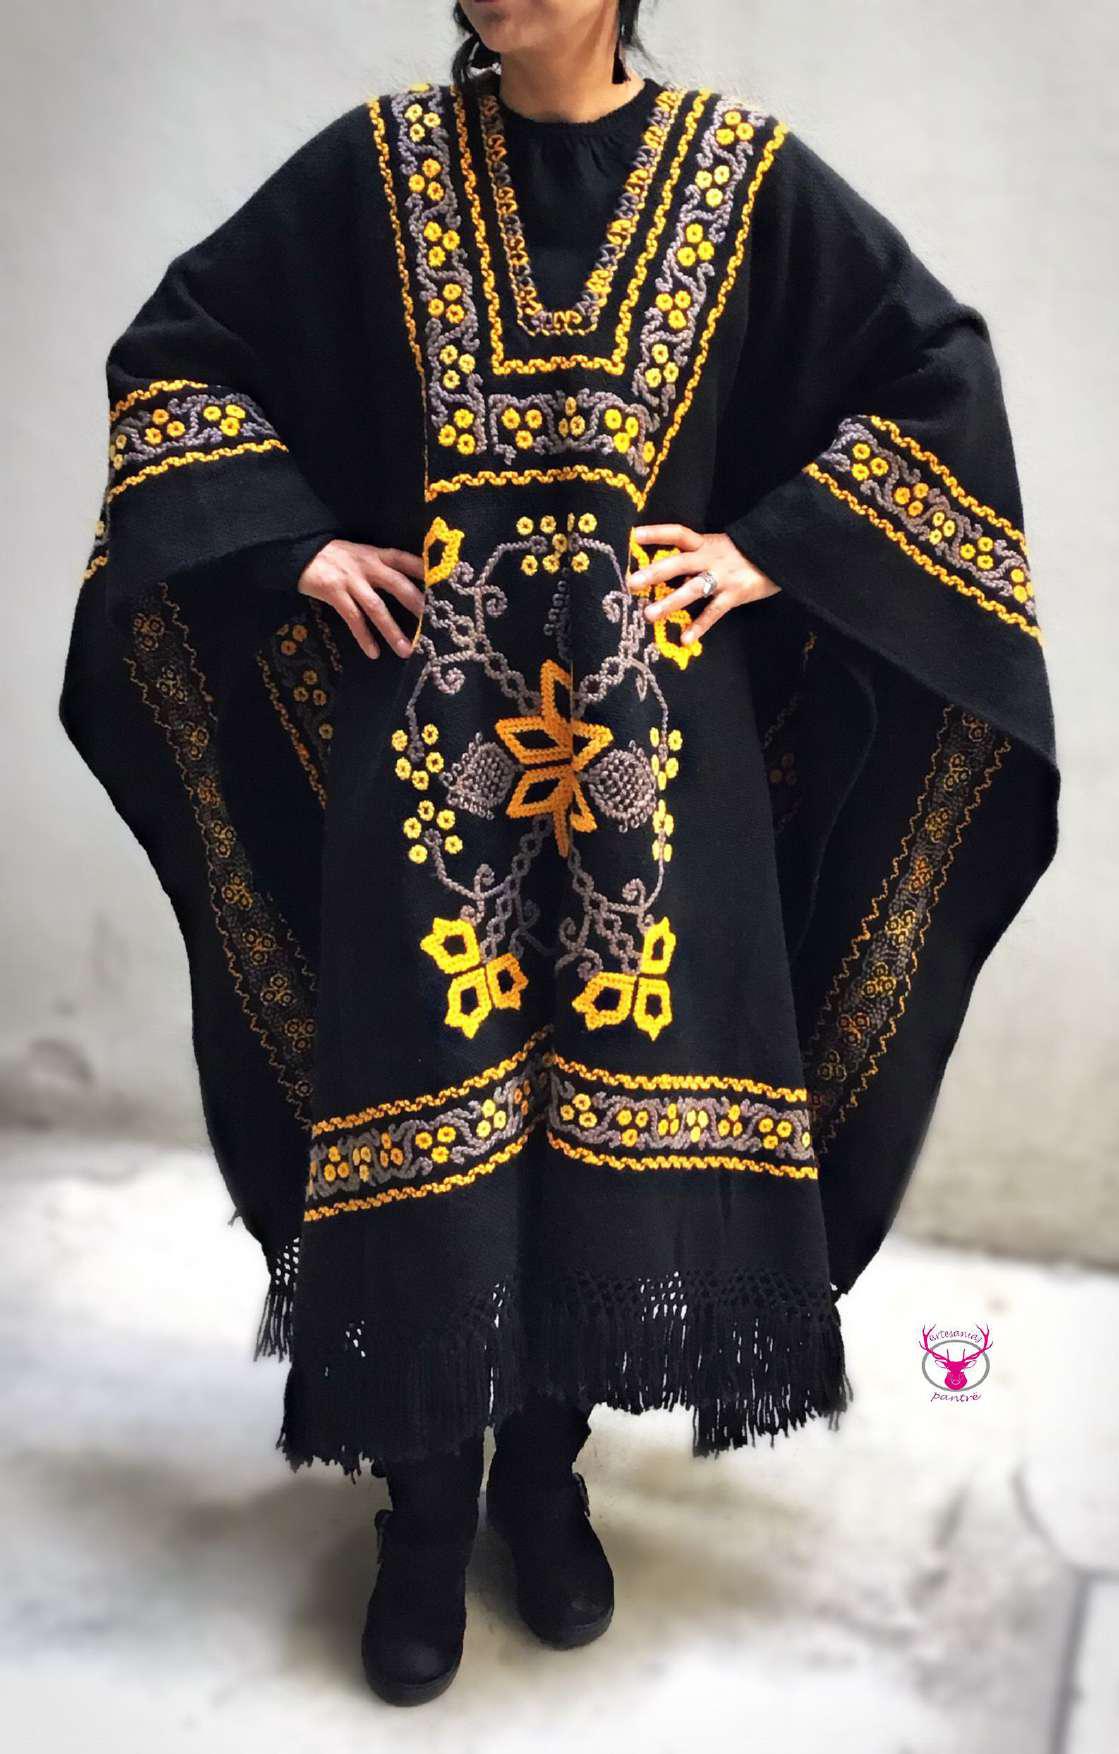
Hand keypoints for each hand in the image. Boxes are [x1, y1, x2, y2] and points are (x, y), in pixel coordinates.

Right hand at [296, 538, 424, 658]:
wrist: (298, 553)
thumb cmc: (334, 557)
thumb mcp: (360, 555)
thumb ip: (381, 567)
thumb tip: (407, 588)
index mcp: (376, 554)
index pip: (406, 560)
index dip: (425, 572)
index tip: (445, 585)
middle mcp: (367, 565)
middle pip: (398, 585)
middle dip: (417, 606)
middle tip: (434, 625)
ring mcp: (351, 579)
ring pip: (376, 608)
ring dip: (393, 631)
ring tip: (407, 650)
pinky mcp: (334, 592)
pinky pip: (353, 618)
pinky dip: (364, 636)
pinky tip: (374, 653)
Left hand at [627, 524, 779, 644]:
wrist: (779, 553)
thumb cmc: (742, 553)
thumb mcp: (717, 547)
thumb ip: (695, 557)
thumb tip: (665, 571)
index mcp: (704, 544)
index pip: (678, 534)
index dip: (658, 533)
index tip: (634, 535)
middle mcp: (710, 558)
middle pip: (679, 563)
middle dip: (655, 573)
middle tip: (632, 583)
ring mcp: (723, 577)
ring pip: (693, 589)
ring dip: (670, 602)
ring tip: (649, 615)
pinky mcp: (735, 595)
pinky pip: (714, 612)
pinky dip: (700, 626)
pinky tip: (685, 639)